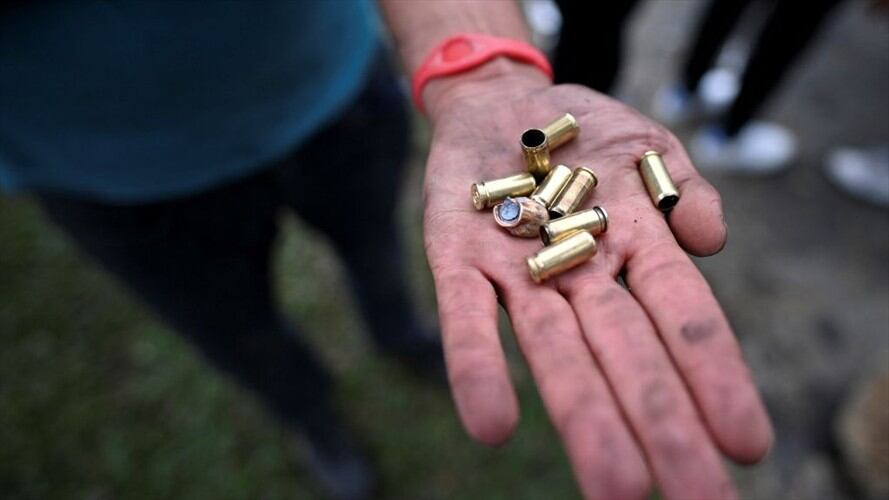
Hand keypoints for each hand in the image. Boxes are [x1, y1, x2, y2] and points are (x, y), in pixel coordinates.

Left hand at [422, 62, 772, 499]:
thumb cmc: (584, 133)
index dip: (712, 377)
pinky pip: (468, 320)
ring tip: (614, 485)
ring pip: (555, 352)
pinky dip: (478, 367)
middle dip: (659, 424)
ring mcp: (520, 272)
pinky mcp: (458, 262)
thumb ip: (682, 187)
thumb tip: (709, 238)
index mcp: (637, 249)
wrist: (499, 102)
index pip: (683, 320)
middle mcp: (581, 275)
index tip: (745, 445)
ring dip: (583, 416)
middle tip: (695, 499)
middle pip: (626, 355)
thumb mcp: (646, 146)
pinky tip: (490, 425)